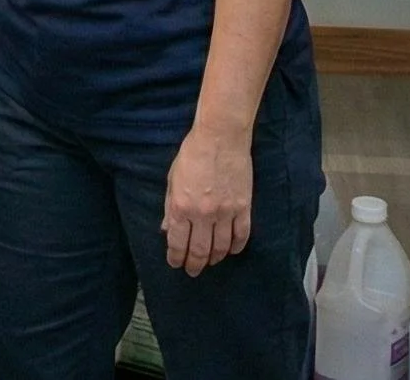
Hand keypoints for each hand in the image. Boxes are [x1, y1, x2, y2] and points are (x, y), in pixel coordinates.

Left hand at [161, 124, 251, 274]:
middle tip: (193, 271)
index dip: (176, 257)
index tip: (176, 264)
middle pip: (199, 250)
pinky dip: (236, 247)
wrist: (220, 137)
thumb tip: (166, 229)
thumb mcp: (172, 179)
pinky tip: (231, 250)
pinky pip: (241, 235)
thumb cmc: (192, 154)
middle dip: (194, 264)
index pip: (177, 242)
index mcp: (181, 206)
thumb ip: (169, 206)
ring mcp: (225, 213)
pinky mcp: (243, 207)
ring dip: (215, 258)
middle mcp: (202, 214)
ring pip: (221, 247)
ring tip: (210, 262)